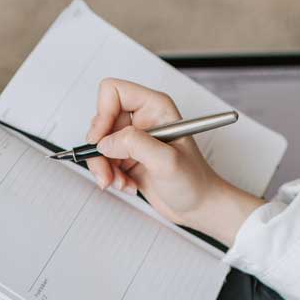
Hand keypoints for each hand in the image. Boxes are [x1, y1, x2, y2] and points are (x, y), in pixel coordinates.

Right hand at [85, 78, 262, 246]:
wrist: (199, 207)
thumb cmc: (195, 182)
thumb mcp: (166, 161)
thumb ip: (135, 144)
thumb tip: (105, 142)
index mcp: (155, 107)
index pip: (113, 92)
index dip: (102, 114)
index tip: (101, 141)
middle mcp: (144, 119)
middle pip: (101, 121)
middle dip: (100, 150)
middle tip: (107, 172)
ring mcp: (136, 140)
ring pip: (100, 144)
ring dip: (104, 167)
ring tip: (120, 183)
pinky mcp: (130, 158)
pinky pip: (105, 161)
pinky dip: (111, 176)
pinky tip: (127, 186)